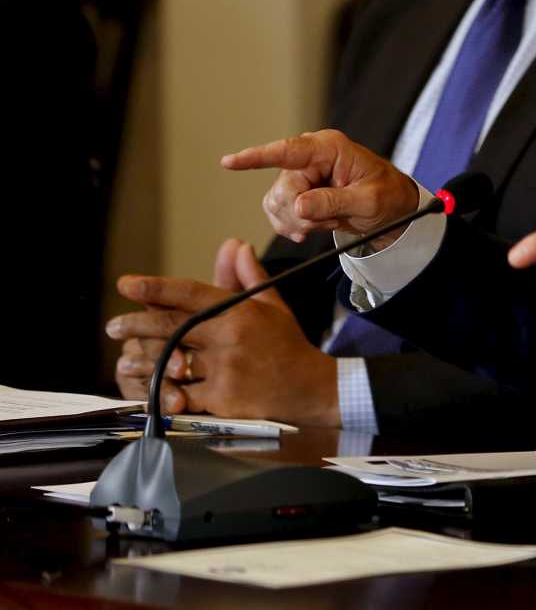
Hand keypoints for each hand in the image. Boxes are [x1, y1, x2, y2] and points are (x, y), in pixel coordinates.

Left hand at [107, 238, 340, 425]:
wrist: (311, 389)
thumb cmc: (289, 346)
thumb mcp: (273, 306)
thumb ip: (248, 277)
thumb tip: (236, 245)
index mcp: (240, 312)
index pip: (189, 294)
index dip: (154, 288)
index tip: (127, 285)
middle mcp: (229, 338)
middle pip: (170, 327)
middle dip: (136, 325)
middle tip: (114, 326)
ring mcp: (224, 370)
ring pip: (170, 363)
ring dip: (141, 362)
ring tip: (124, 361)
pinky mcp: (220, 400)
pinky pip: (181, 394)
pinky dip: (163, 392)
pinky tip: (147, 388)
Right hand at [221, 129, 417, 247]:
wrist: (392, 207)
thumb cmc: (387, 195)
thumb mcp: (369, 201)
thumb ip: (335, 202)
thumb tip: (299, 205)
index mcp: (329, 148)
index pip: (287, 151)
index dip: (256, 157)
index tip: (229, 162)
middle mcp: (309, 157)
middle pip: (283, 190)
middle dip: (302, 214)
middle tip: (331, 220)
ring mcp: (300, 174)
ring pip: (276, 204)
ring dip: (300, 222)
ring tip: (330, 220)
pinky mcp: (294, 192)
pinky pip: (277, 213)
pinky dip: (293, 226)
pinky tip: (313, 228)